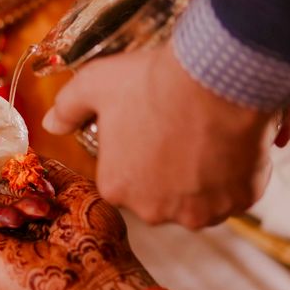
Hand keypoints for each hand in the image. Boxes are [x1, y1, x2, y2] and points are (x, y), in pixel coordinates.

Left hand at [42, 41, 274, 227]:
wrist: (217, 78)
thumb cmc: (152, 81)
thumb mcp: (95, 84)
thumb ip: (67, 107)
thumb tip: (50, 123)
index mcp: (116, 188)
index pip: (123, 176)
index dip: (137, 150)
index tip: (150, 126)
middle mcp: (153, 211)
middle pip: (160, 193)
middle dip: (168, 169)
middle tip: (180, 130)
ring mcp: (199, 211)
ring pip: (198, 197)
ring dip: (202, 177)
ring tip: (207, 137)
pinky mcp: (239, 202)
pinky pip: (235, 193)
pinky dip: (236, 174)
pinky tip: (232, 144)